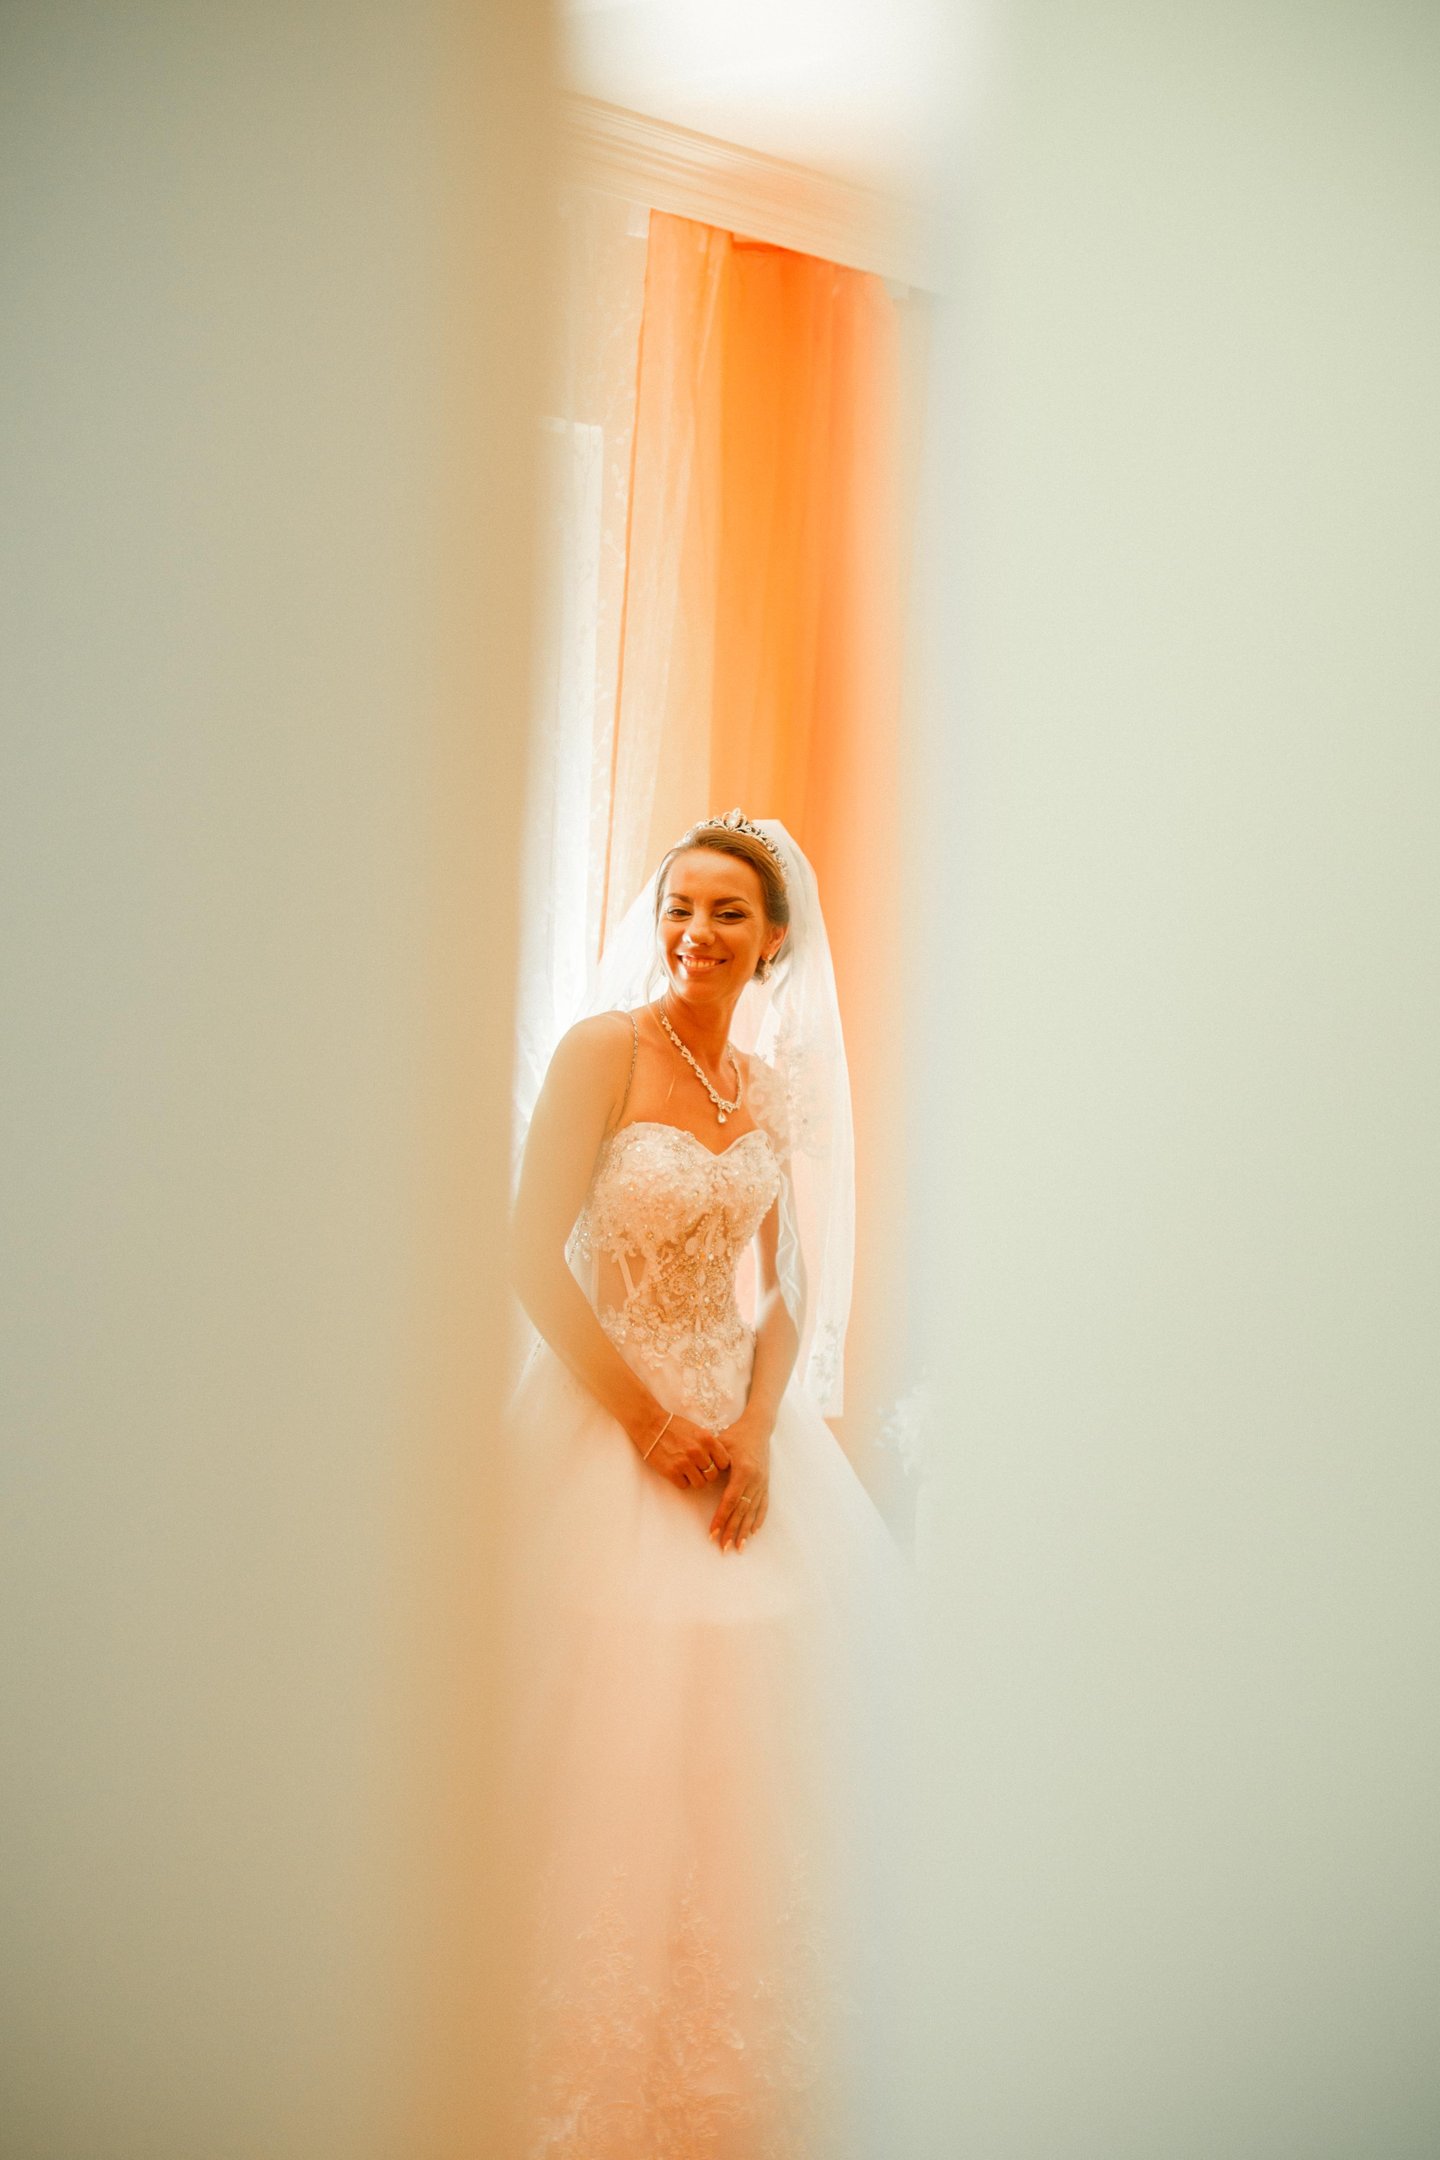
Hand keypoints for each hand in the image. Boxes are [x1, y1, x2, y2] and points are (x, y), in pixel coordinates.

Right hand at [634, 1404, 729, 1490]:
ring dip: (694, 1479)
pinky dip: (681, 1481)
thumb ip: (709, 1445)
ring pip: (700, 1483)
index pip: (724, 1462)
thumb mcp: (698, 1431)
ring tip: (686, 1470)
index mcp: (707, 1439)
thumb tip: (719, 1461)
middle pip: (713, 1475)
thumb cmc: (675, 1427)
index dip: (718, 1465)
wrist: (650, 1424)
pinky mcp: (671, 1471)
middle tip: (697, 1468)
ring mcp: (684, 1462)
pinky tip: (676, 1471)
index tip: (711, 1463)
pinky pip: (684, 1485)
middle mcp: (698, 1451)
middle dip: (706, 1474)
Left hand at [708, 1411, 771, 1550]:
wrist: (758, 1427)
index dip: (721, 1518)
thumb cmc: (736, 1434)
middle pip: (742, 1511)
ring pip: (753, 1512)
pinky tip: (754, 1532)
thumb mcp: (721, 1444)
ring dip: (745, 1530)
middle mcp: (755, 1480)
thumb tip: (701, 1476)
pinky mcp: (765, 1483)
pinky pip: (763, 1505)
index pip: (730, 1501)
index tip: (712, 1532)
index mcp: (744, 1471)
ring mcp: (762, 1483)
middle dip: (732, 1531)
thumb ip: (712, 1460)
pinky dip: (758, 1520)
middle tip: (723, 1548)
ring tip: (739, 1547)